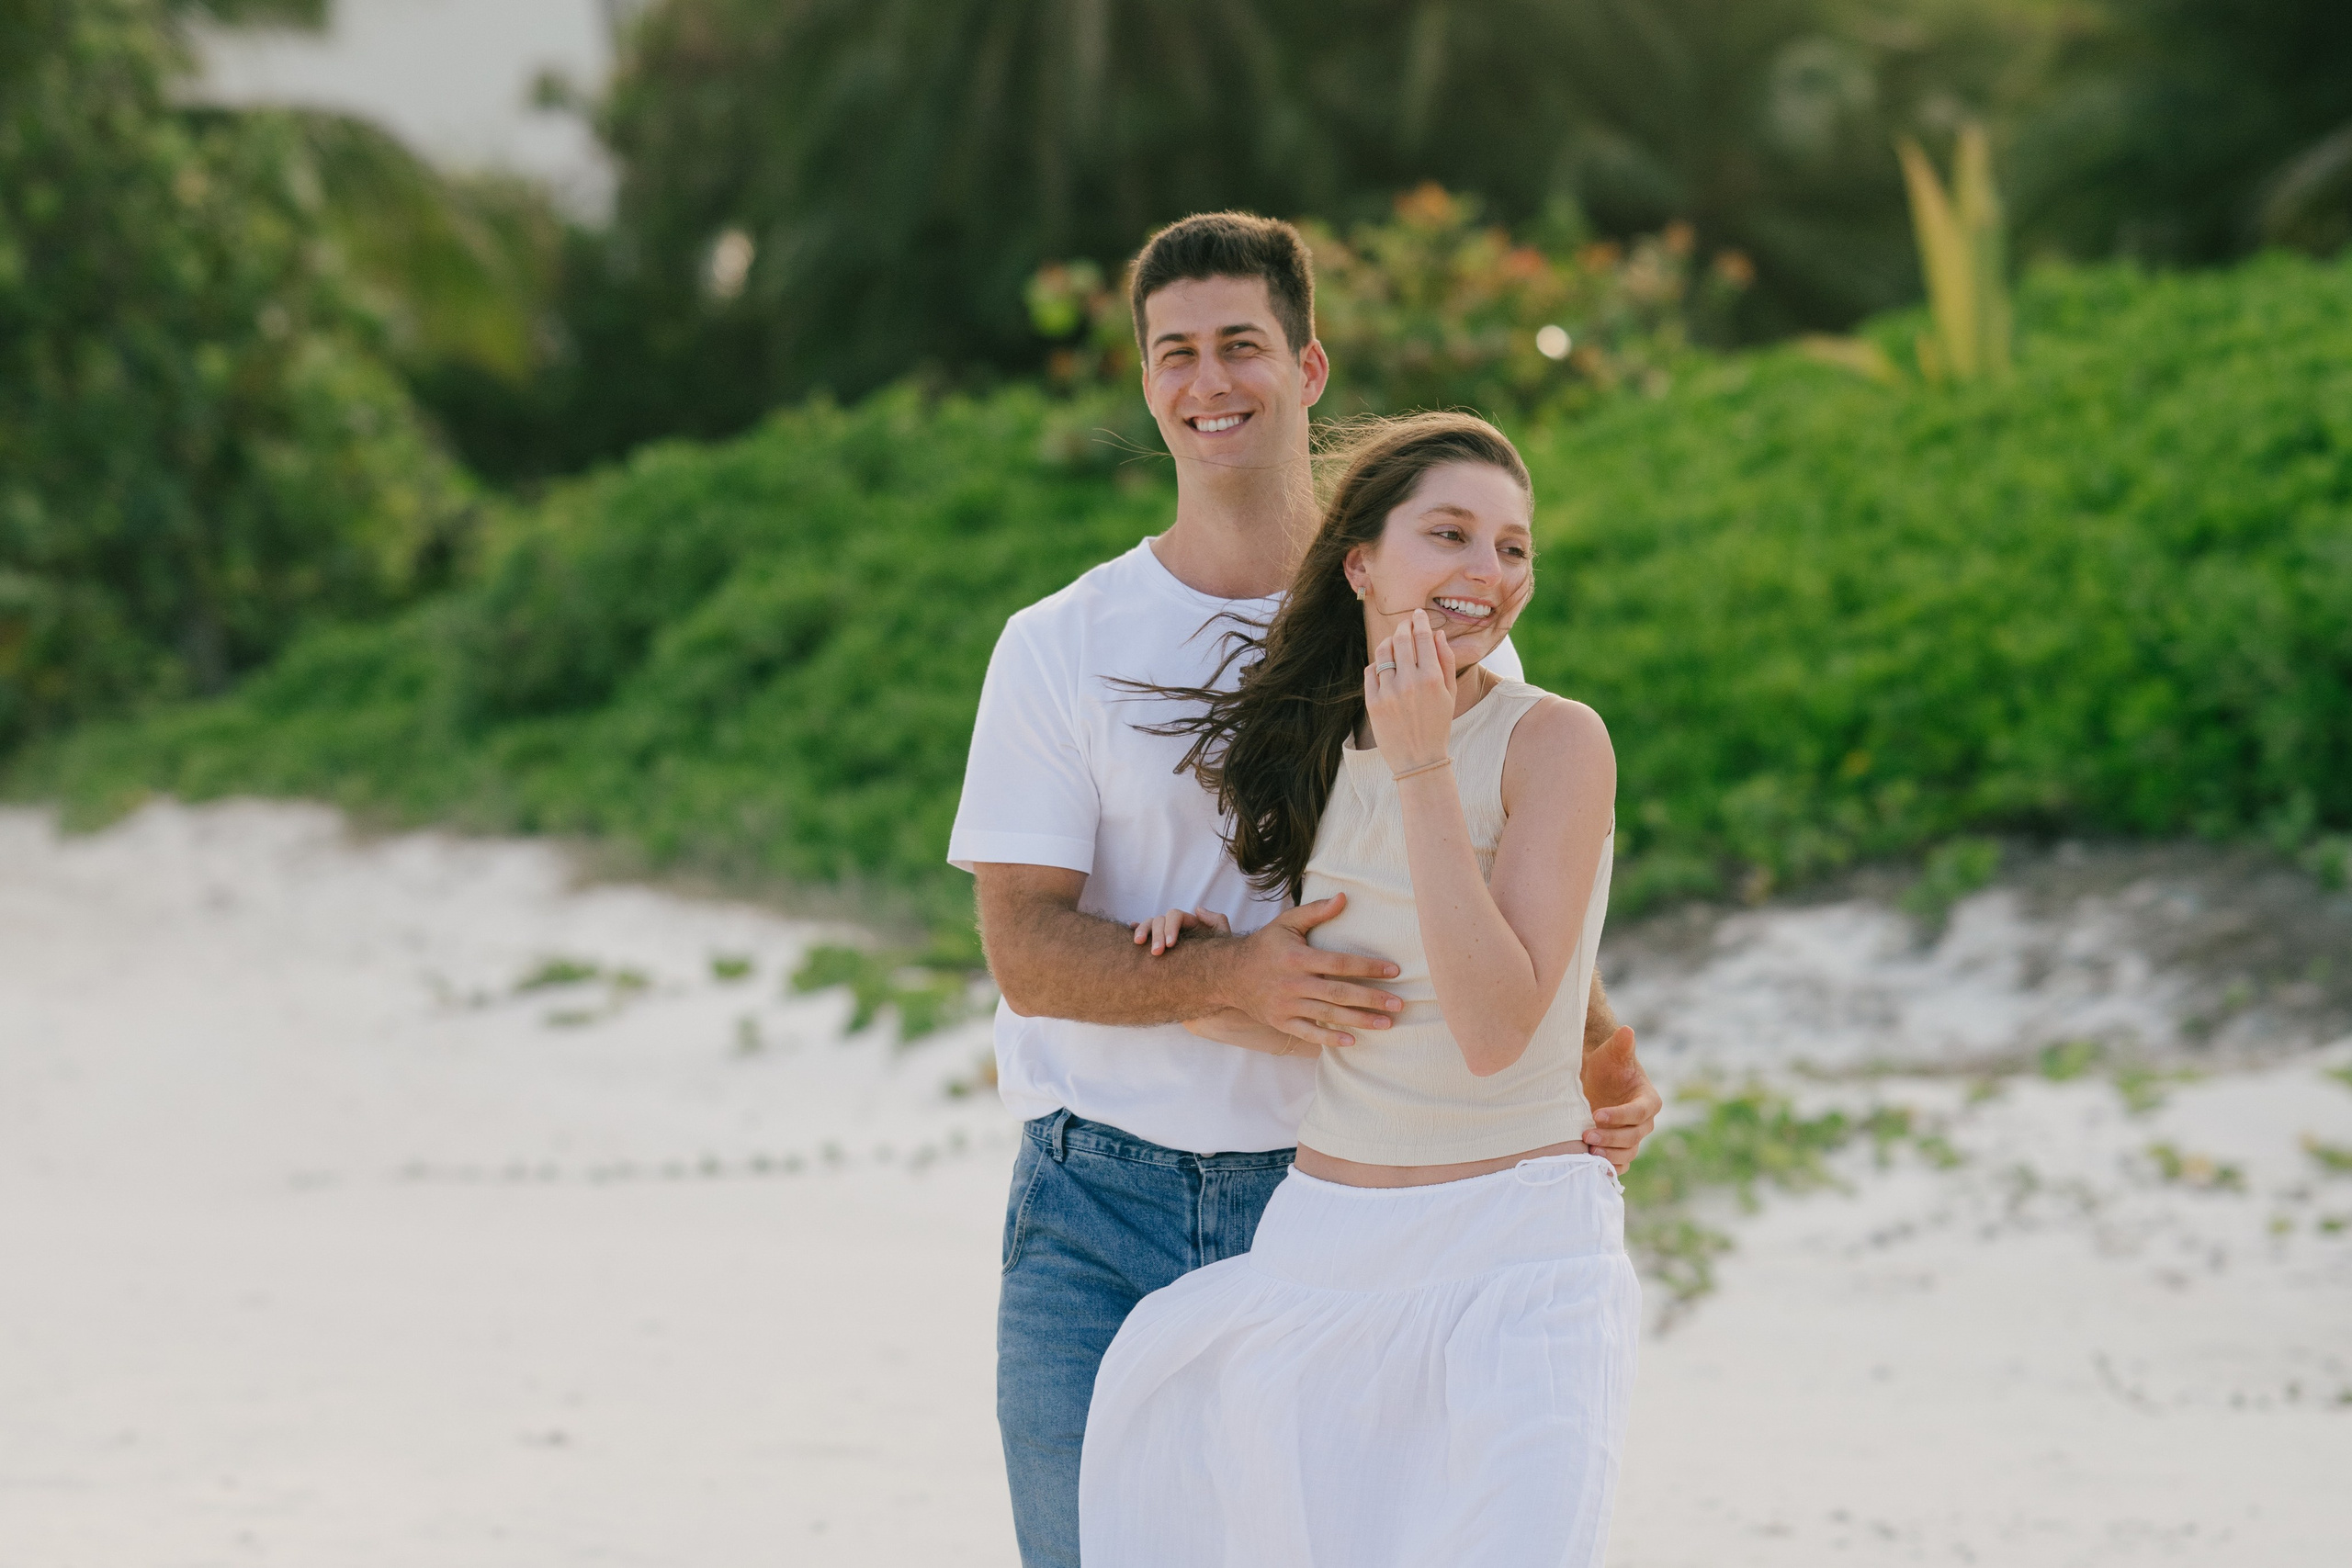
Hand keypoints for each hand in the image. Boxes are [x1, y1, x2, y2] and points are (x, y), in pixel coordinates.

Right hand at [1132, 905, 1230, 955]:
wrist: (1213, 985)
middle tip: (1156, 953)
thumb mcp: (1223, 941)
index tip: (1170, 945)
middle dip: (1156, 934)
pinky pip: (1144, 936)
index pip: (1174, 916)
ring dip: (1142, 931)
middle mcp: (1175, 927)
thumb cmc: (1220, 963)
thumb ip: (1217, 922)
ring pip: (1149, 925)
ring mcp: (1164, 936)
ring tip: (1138, 944)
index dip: (1170, 927)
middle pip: (1159, 920)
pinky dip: (1136, 931)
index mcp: (1189, 923)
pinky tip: (1131, 938)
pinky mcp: (1157, 948)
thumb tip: (1197, 909)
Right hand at [1217, 892, 1402, 1049]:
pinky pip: (1309, 1033)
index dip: (1368, 967)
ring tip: (1387, 1023)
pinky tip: (1352, 1040)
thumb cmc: (1265, 946)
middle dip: (1371, 999)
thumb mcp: (1287, 923)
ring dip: (1359, 1020)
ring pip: (1328, 1015)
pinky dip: (1330, 1038)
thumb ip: (1316, 911)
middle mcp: (1293, 983)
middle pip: (1339, 993)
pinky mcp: (1281, 1022)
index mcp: (1298, 957)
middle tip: (1399, 1005)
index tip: (1394, 971)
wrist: (1229, 974)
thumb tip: (1343, 897)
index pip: (1340, 963)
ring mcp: (1287, 1005)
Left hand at [1364, 608, 1456, 775]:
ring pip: (1383, 652)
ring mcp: (1388, 692)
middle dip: (1403, 626)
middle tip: (1406, 623)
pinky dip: (1378, 664)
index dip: (1420, 621)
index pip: (1423, 637)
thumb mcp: (1450, 693)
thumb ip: (1445, 660)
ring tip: (1395, 643)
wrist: (1419, 760)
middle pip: (1401, 639)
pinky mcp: (1373, 703)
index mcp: (1431, 678)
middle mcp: (1409, 682)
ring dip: (1389, 642)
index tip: (1418, 615)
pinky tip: (1385, 666)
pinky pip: (1371, 671)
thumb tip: (1436, 633)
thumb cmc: (1438, 725)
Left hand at [1580, 1026, 1659, 1174]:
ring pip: (1627, 1153)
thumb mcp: (1612, 1053)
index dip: (1620, 1116)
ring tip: (1587, 1152)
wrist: (1596, 1079)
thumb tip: (1626, 1031)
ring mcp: (1633, 1138)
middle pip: (1633, 1137)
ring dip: (1609, 1155)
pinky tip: (1590, 1166)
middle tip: (1587, 1136)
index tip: (1598, 1114)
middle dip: (1611, 1138)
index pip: (1639, 1112)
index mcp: (1649, 1100)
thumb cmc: (1606, 1065)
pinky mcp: (1620, 1149)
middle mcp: (1644, 1122)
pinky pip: (1620, 1164)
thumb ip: (1621, 1044)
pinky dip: (1608, 1167)